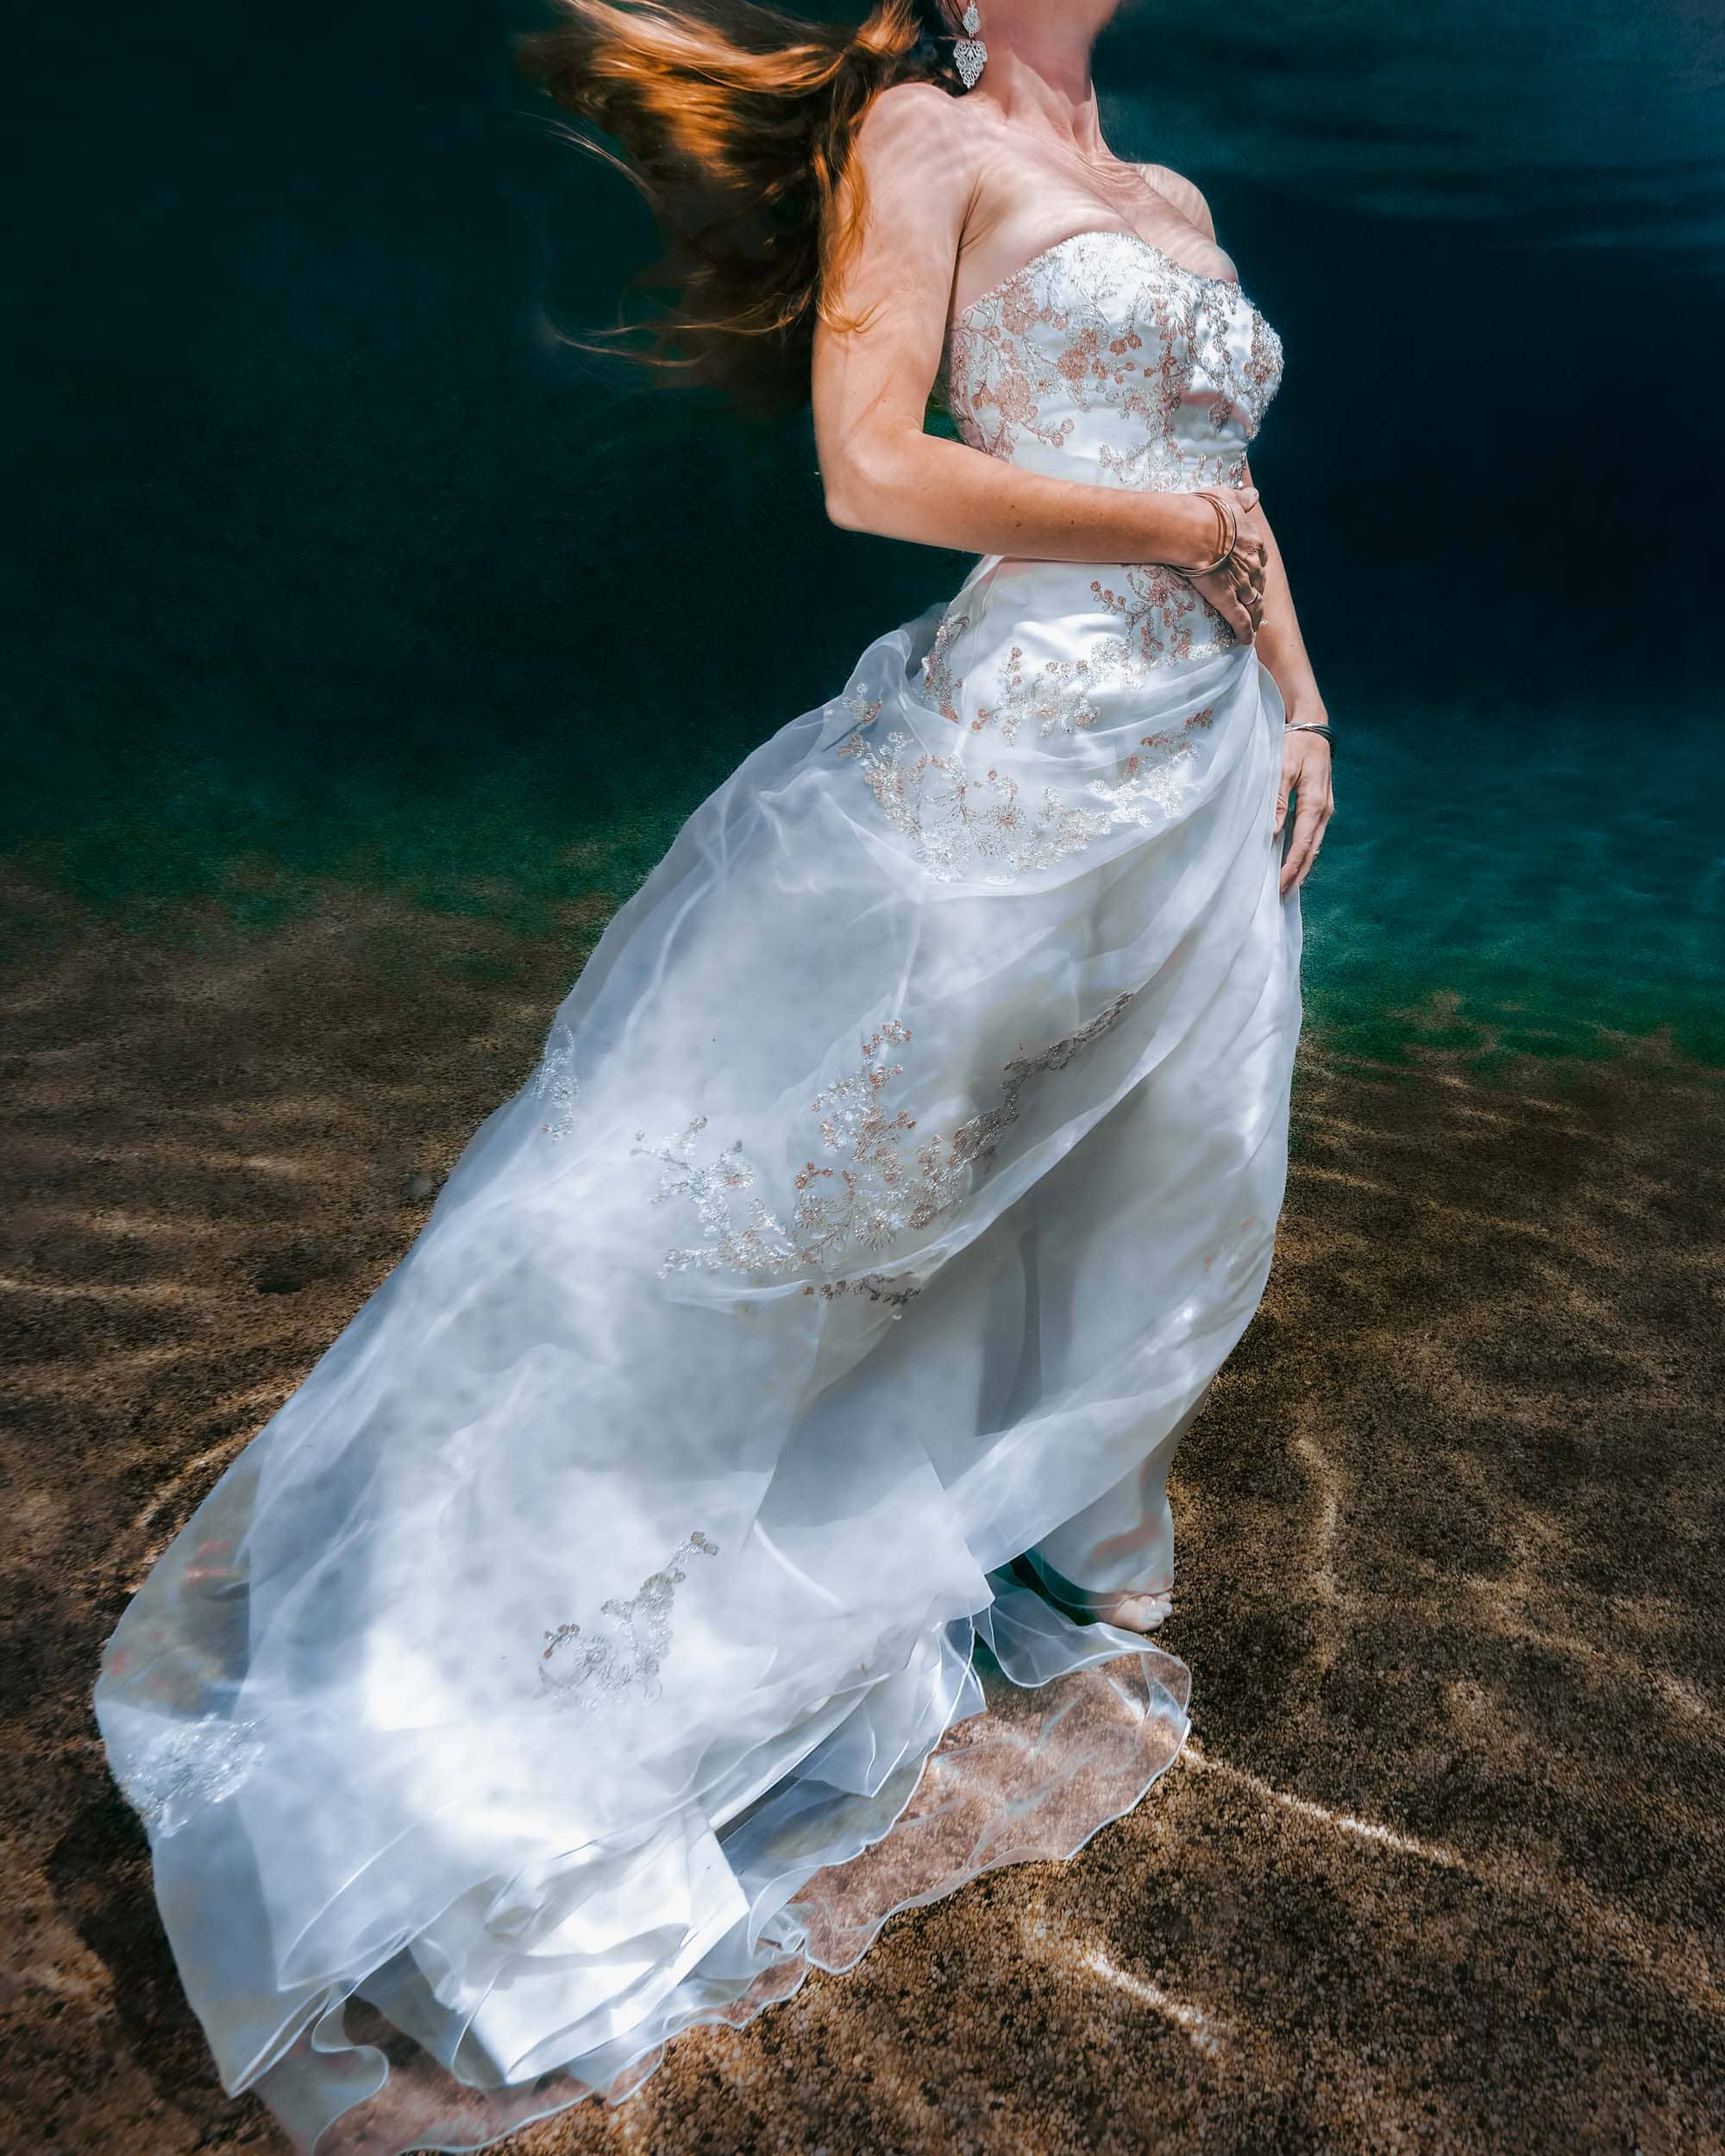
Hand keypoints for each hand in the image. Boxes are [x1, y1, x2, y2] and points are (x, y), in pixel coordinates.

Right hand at [1186, 486, 1268, 643]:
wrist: (1194, 529)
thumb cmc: (1207, 510)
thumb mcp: (1228, 496)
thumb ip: (1242, 498)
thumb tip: (1254, 494)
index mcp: (1253, 541)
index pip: (1258, 558)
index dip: (1255, 566)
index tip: (1252, 570)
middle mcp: (1252, 565)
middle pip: (1259, 582)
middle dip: (1257, 592)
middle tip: (1255, 601)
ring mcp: (1242, 584)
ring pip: (1254, 604)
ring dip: (1255, 616)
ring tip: (1255, 626)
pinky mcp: (1228, 600)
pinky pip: (1240, 620)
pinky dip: (1245, 632)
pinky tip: (1246, 642)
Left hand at [1274, 725, 1332, 895]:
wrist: (1312, 726)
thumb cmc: (1295, 744)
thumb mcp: (1282, 768)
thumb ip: (1277, 800)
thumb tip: (1273, 832)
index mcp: (1316, 802)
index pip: (1302, 842)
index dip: (1291, 865)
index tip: (1280, 883)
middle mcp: (1325, 809)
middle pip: (1312, 850)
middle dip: (1297, 874)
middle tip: (1282, 895)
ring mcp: (1325, 809)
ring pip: (1314, 845)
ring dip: (1301, 866)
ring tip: (1287, 886)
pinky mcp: (1320, 807)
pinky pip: (1312, 836)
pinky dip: (1303, 852)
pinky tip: (1294, 863)